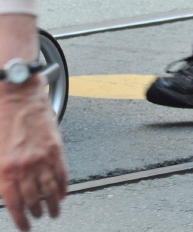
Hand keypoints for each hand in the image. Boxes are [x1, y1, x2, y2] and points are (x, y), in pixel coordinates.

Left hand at [0, 84, 66, 231]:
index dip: (20, 219)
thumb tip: (4, 193)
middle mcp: (25, 166)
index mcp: (5, 168)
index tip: (25, 227)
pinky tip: (62, 194)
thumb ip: (0, 174)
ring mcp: (42, 157)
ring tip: (53, 212)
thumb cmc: (1, 120)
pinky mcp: (56, 148)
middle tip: (38, 219)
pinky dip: (63, 186)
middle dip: (36, 213)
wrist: (17, 96)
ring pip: (50, 189)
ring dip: (52, 204)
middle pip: (33, 199)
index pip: (14, 203)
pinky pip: (62, 173)